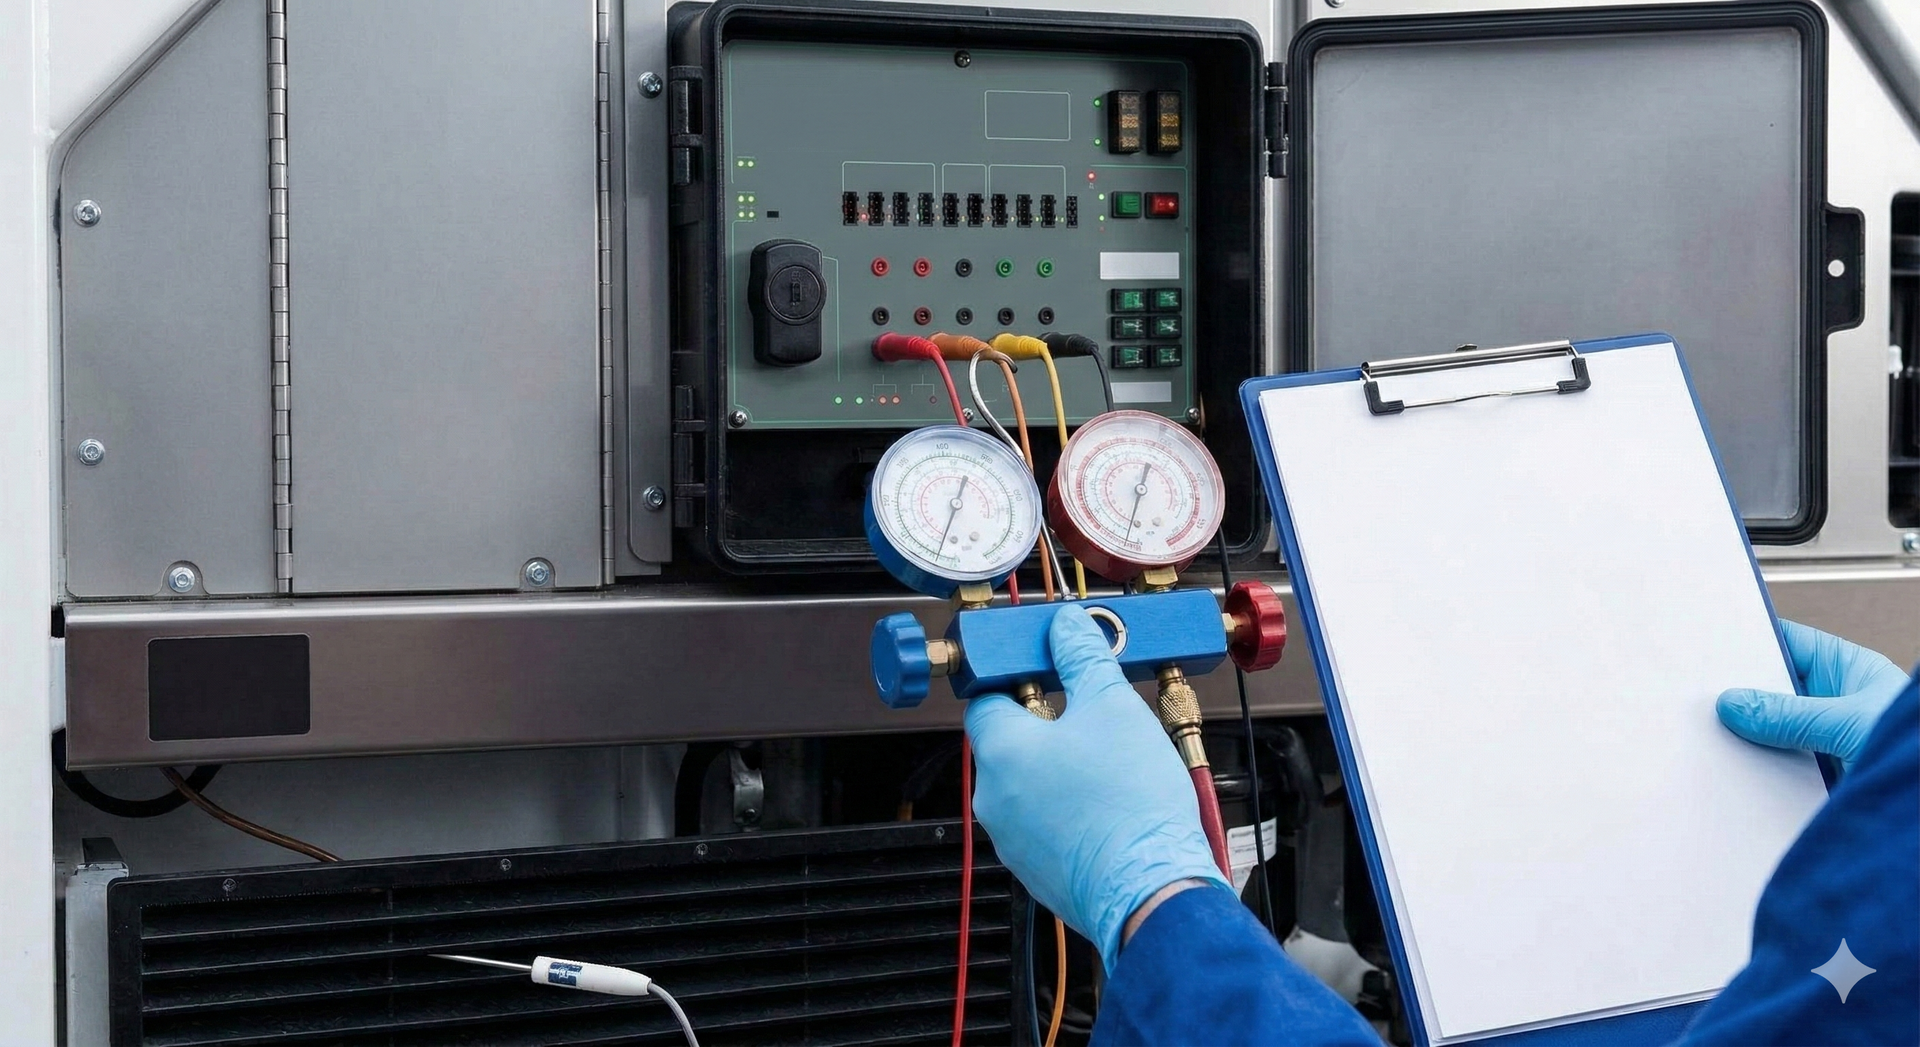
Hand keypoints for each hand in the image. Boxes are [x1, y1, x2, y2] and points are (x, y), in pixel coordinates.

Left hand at [965, 604, 1227, 969]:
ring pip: (1029, 785)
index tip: (1046, 666)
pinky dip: (1071, 807)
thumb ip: (1084, 658)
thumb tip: (1068, 629)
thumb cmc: (1130, 807)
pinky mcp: (1039, 871)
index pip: (985, 697)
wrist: (1153, 890)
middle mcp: (994, 799)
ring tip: (1109, 760)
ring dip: (1061, 766)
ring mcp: (1013, 841)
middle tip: (1090, 711)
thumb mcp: (1113, 706)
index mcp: (1000, 751)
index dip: (1017, 676)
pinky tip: (1110, 801)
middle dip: (1048, 721)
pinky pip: (1047, 823)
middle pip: (1010, 742)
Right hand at [1717, 620, 1909, 770]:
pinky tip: (1743, 774)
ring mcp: (1829, 739)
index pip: (1786, 643)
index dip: (1748, 642)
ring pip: (1776, 732)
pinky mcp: (1824, 775)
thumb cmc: (1917, 748)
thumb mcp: (1850, 723)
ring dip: (1754, 739)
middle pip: (1774, 691)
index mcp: (1849, 670)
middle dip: (1743, 697)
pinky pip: (1782, 767)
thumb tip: (1736, 703)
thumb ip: (1790, 714)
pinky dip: (1763, 771)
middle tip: (1708, 701)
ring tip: (1723, 739)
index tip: (1709, 648)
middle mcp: (1838, 702)